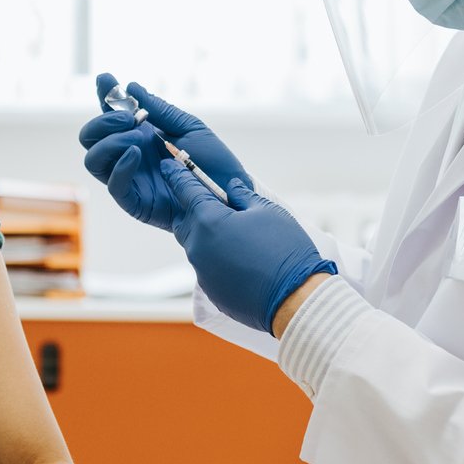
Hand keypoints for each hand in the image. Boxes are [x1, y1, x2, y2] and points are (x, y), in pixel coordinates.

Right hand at [78, 73, 251, 229]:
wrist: (229, 194)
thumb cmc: (213, 162)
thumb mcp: (190, 128)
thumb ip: (161, 110)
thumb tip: (132, 88)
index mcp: (140, 134)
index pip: (111, 113)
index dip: (104, 95)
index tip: (106, 79)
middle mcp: (128, 155)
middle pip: (90, 138)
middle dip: (102, 122)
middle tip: (128, 118)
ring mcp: (129, 178)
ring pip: (93, 160)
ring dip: (110, 142)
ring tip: (137, 138)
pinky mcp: (135, 202)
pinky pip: (114, 185)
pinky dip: (120, 167)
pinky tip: (136, 153)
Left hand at [160, 163, 337, 333]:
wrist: (294, 299)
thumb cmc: (284, 250)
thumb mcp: (267, 212)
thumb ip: (243, 196)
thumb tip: (231, 188)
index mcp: (208, 221)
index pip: (185, 190)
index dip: (177, 175)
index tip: (168, 164)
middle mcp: (198, 247)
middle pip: (186, 221)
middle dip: (195, 210)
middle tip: (213, 205)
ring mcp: (202, 272)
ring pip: (196, 246)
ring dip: (208, 237)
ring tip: (233, 235)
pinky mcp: (211, 291)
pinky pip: (207, 268)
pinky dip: (218, 260)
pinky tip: (240, 261)